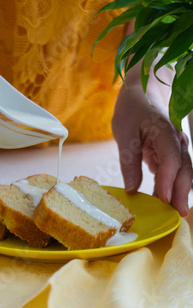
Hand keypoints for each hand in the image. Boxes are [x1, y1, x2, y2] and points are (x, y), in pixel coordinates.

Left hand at [112, 83, 191, 216]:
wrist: (141, 92)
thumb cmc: (132, 109)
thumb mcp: (124, 132)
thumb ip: (129, 161)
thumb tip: (132, 189)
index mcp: (164, 131)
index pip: (171, 159)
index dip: (168, 181)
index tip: (162, 199)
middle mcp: (176, 140)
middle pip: (184, 169)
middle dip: (180, 193)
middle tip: (174, 215)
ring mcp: (177, 146)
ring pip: (183, 172)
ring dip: (178, 192)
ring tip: (170, 213)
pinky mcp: (172, 153)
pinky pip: (175, 171)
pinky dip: (170, 186)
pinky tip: (162, 200)